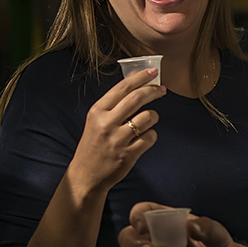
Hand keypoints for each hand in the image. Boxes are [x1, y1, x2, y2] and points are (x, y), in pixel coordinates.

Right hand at [66, 68, 164, 197]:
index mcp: (97, 111)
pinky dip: (152, 135)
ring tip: (149, 120)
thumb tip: (137, 87)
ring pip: (148, 117)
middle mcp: (107, 123)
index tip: (152, 72)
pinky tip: (145, 138)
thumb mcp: (95, 121)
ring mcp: (118, 140)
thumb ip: (113, 106)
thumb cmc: (93, 144)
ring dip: (154, 116)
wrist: (86, 174)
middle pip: (137, 98)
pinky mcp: (128, 154)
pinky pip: (150, 137)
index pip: (122, 88)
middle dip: (153, 91)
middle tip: (161, 90)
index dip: (140, 77)